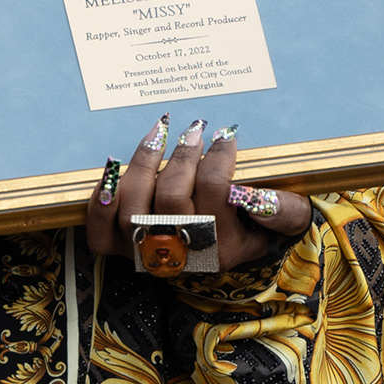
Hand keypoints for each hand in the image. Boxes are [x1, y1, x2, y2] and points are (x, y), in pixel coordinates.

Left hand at [83, 117, 312, 272]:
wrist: (225, 253)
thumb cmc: (253, 229)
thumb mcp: (282, 223)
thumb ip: (283, 211)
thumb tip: (260, 197)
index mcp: (222, 247)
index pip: (216, 193)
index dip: (219, 157)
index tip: (226, 136)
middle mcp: (182, 254)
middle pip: (172, 198)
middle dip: (183, 155)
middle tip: (194, 130)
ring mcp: (146, 252)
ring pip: (134, 206)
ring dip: (145, 163)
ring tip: (160, 134)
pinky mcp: (121, 248)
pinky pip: (100, 227)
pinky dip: (104, 196)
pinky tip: (116, 166)